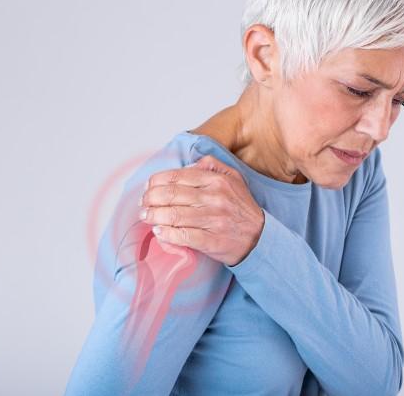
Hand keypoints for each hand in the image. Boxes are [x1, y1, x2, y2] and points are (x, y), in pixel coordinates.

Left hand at [139, 155, 265, 266]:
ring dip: (153, 216)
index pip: (177, 177)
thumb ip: (212, 165)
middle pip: (171, 195)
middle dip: (150, 199)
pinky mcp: (212, 240)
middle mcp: (215, 198)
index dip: (156, 182)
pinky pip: (183, 236)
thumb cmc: (241, 208)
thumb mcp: (234, 178)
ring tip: (146, 217)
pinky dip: (166, 234)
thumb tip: (188, 164)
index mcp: (217, 180)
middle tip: (143, 204)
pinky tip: (159, 232)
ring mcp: (213, 220)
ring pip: (173, 215)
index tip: (148, 188)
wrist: (259, 237)